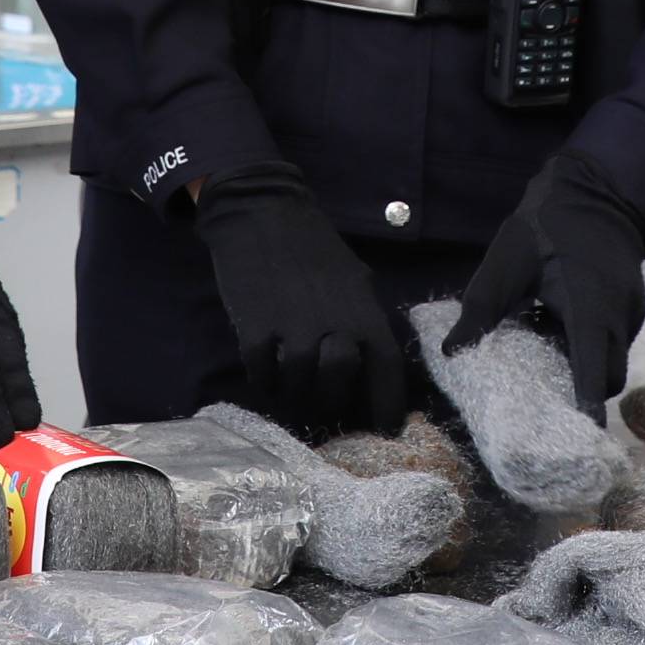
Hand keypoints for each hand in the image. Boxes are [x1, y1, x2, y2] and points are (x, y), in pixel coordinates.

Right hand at [193, 163, 411, 434]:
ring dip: (294, 395)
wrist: (263, 214)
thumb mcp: (353, 279)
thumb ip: (363, 318)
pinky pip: (261, 371)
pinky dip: (263, 382)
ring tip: (291, 394)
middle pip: (339, 384)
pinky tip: (265, 378)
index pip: (388, 369)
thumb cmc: (313, 248)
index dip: (389, 405)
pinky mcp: (255, 326)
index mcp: (365, 311)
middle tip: (325, 410)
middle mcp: (334, 323)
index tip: (388, 430)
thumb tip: (371, 361)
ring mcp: (292, 326)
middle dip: (333, 404)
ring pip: (298, 384)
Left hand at [452, 151, 644, 416]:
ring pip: (612, 360)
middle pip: (608, 378)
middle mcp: (619, 317)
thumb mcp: (507, 261)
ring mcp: (631, 312)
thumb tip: (451, 352)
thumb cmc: (547, 224)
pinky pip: (613, 341)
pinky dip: (588, 347)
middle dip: (581, 394)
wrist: (596, 188)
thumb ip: (481, 308)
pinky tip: (557, 330)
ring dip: (583, 367)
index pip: (594, 372)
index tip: (579, 438)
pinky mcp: (632, 306)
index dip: (587, 408)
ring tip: (543, 355)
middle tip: (541, 398)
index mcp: (590, 308)